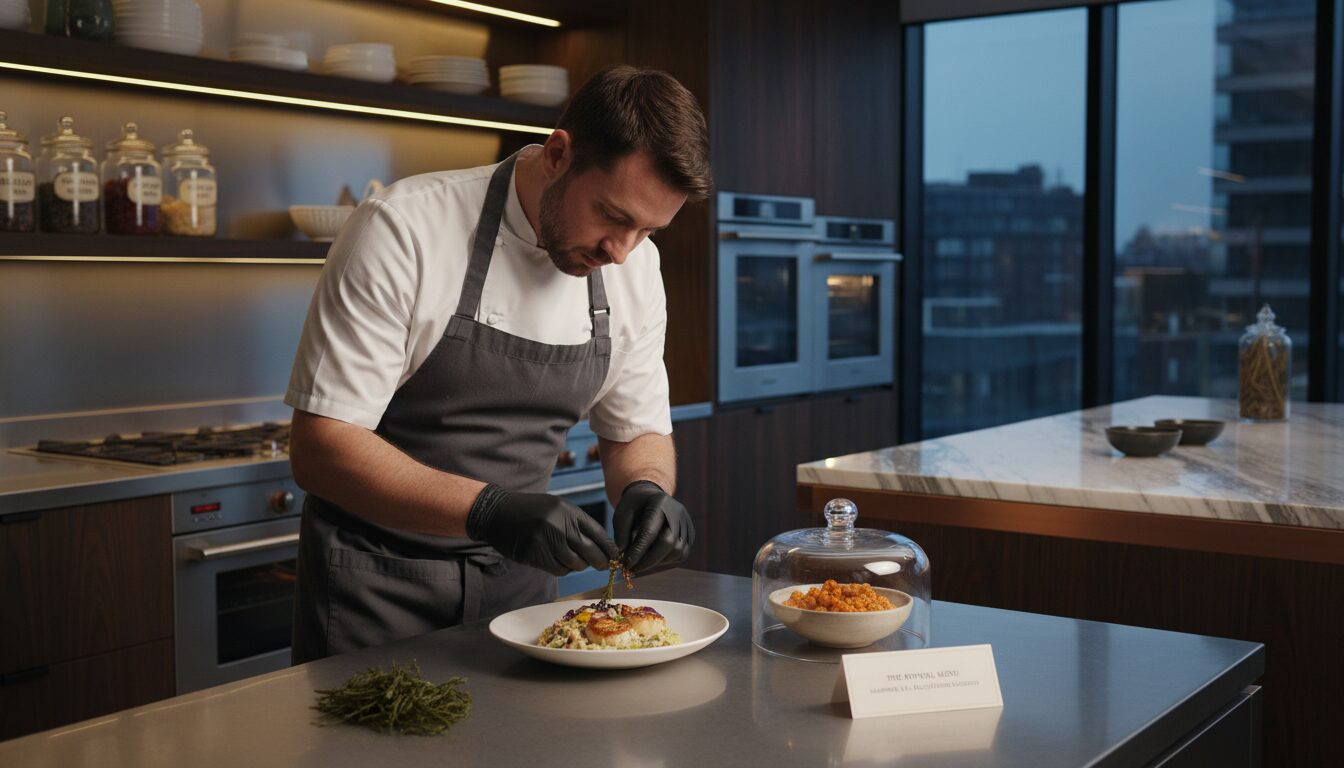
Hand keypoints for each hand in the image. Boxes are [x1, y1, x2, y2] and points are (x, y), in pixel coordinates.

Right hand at [466, 484, 618, 575]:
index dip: (608, 547)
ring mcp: (547, 540)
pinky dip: (563, 569)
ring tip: (579, 563)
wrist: (498, 512)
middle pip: (590, 551)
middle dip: (600, 561)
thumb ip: (576, 523)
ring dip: (579, 566)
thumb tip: (601, 545)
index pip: (598, 533)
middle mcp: (560, 524)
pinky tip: (561, 563)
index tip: (614, 555)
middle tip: (604, 566)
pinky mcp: (535, 554)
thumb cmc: (531, 510)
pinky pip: (558, 569)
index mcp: (568, 510)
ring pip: (575, 563)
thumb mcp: (556, 507)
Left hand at [613, 480, 692, 570]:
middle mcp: (678, 511)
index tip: (626, 564)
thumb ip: (621, 535)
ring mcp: (687, 522)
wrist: (650, 496)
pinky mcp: (691, 532)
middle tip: (633, 569)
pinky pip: (682, 553)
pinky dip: (667, 560)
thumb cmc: (634, 506)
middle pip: (669, 543)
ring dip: (658, 562)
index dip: (638, 551)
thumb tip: (622, 557)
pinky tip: (654, 558)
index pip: (650, 532)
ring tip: (641, 563)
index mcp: (659, 502)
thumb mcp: (621, 514)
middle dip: (650, 560)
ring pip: (678, 551)